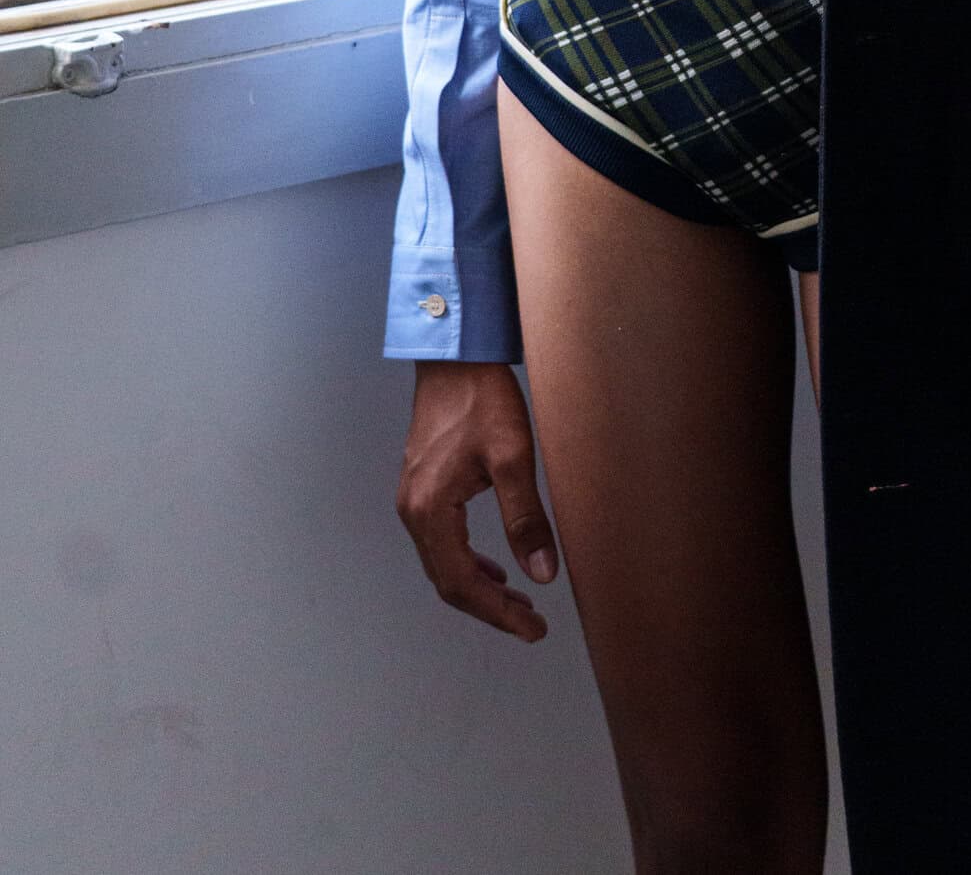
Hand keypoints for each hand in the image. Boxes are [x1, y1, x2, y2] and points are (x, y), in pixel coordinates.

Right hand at [396, 359, 559, 641]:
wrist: (455, 354)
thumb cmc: (482, 397)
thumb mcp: (514, 457)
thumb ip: (526, 519)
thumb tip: (543, 575)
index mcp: (430, 510)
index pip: (461, 583)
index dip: (498, 614)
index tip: (532, 629)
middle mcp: (413, 510)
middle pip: (447, 581)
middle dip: (489, 608)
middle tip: (530, 624)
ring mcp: (413, 498)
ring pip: (443, 563)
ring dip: (478, 588)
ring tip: (517, 603)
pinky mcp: (423, 485)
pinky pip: (441, 541)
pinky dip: (467, 563)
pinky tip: (493, 567)